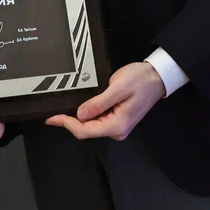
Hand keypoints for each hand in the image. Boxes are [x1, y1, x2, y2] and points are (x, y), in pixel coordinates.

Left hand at [45, 62, 164, 141]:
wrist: (157, 77)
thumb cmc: (140, 80)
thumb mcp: (118, 88)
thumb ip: (98, 103)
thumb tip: (80, 115)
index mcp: (117, 125)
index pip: (85, 131)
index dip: (66, 124)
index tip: (52, 117)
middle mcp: (117, 130)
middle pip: (86, 130)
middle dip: (70, 121)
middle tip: (55, 109)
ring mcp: (117, 126)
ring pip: (91, 126)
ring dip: (78, 117)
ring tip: (65, 106)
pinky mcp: (117, 120)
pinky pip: (98, 121)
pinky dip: (87, 114)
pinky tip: (81, 106)